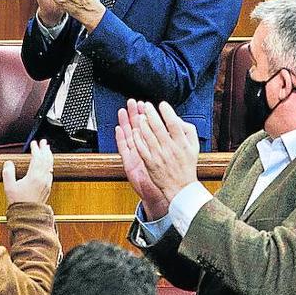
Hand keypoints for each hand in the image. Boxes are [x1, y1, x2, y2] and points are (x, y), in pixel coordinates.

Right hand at [3, 139, 53, 204]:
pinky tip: (48, 164)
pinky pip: (50, 171)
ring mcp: (46, 183)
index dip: (35, 149)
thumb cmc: (19, 203)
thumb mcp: (9, 187)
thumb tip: (8, 163)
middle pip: (46, 160)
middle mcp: (42, 178)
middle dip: (45, 149)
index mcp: (34, 176)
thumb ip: (8, 173)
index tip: (33, 143)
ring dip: (49, 156)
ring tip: (47, 150)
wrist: (28, 216)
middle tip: (44, 142)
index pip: (37, 158)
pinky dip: (49, 164)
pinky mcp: (48, 187)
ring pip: (50, 165)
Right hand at [117, 101, 170, 219]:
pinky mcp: (129, 164)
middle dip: (135, 114)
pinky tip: (118, 129)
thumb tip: (176, 127)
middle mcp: (144, 150)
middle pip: (137, 128)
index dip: (146, 115)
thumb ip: (171, 143)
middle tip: (133, 102)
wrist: (165, 192)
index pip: (148, 127)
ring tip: (123, 110)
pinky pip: (124, 149)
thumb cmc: (167, 176)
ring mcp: (136, 156)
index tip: (145, 104)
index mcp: (154, 146)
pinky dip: (120, 139)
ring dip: (126, 123)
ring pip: (129, 136)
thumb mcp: (170, 157)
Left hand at [130, 101, 199, 201]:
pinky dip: (137, 138)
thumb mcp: (194, 146)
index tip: (162, 104)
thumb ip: (188, 130)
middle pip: (158, 127)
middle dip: (151, 113)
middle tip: (146, 105)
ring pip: (148, 136)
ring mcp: (159, 156)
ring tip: (140, 115)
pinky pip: (141, 148)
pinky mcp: (150, 163)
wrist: (181, 187)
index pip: (173, 124)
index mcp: (181, 144)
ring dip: (143, 124)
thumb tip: (177, 118)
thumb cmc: (187, 165)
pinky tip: (135, 131)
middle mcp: (170, 149)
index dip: (167, 112)